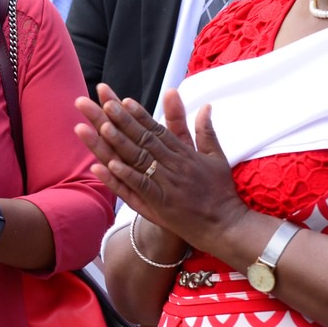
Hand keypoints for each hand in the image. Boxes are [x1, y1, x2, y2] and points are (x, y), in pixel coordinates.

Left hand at [74, 85, 247, 252]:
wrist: (225, 225)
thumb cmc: (220, 192)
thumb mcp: (216, 157)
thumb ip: (206, 131)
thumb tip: (205, 106)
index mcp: (184, 153)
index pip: (157, 130)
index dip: (140, 115)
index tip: (123, 101)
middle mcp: (173, 165)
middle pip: (144, 139)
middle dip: (123, 121)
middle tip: (104, 104)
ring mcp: (166, 184)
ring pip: (139, 160)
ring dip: (119, 143)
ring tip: (101, 126)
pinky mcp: (161, 204)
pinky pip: (140, 187)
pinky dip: (124, 176)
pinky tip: (108, 166)